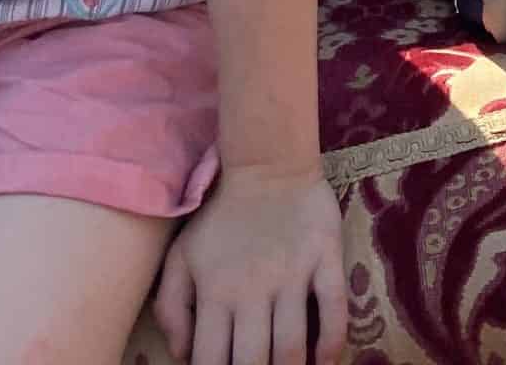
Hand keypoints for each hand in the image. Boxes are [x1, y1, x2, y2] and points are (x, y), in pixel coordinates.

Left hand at [156, 164, 345, 364]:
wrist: (266, 162)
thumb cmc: (220, 216)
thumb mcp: (181, 255)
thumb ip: (171, 307)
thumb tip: (182, 357)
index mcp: (215, 294)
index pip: (211, 360)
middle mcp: (253, 291)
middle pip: (253, 361)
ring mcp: (292, 274)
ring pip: (292, 344)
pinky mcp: (325, 256)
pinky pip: (335, 307)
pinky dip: (332, 342)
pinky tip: (324, 359)